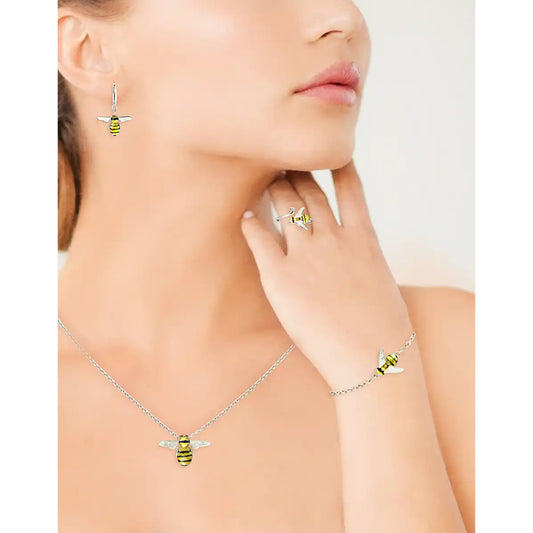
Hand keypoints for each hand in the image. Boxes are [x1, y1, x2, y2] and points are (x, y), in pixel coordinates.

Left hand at [240, 159, 414, 388]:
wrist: (374, 358)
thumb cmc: (384, 329)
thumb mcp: (381, 281)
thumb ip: (362, 258)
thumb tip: (354, 253)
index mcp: (364, 237)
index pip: (349, 186)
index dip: (335, 164)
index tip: (324, 152)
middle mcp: (334, 238)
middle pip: (310, 191)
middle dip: (295, 172)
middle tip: (282, 163)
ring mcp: (307, 255)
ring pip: (287, 205)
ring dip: (275, 188)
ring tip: (265, 179)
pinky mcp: (281, 276)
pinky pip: (260, 238)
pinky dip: (252, 223)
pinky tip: (247, 216)